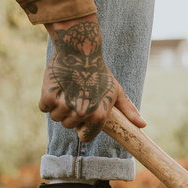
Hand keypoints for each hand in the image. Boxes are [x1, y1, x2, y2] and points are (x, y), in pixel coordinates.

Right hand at [40, 16, 146, 141]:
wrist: (80, 50)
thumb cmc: (100, 72)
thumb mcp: (116, 91)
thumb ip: (129, 110)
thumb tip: (143, 125)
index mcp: (98, 116)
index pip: (85, 137)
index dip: (83, 126)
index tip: (83, 113)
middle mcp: (81, 113)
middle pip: (68, 126)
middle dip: (70, 113)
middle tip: (76, 95)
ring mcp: (64, 105)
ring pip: (56, 117)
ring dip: (58, 106)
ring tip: (68, 90)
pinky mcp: (49, 96)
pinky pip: (44, 107)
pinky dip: (47, 98)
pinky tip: (57, 86)